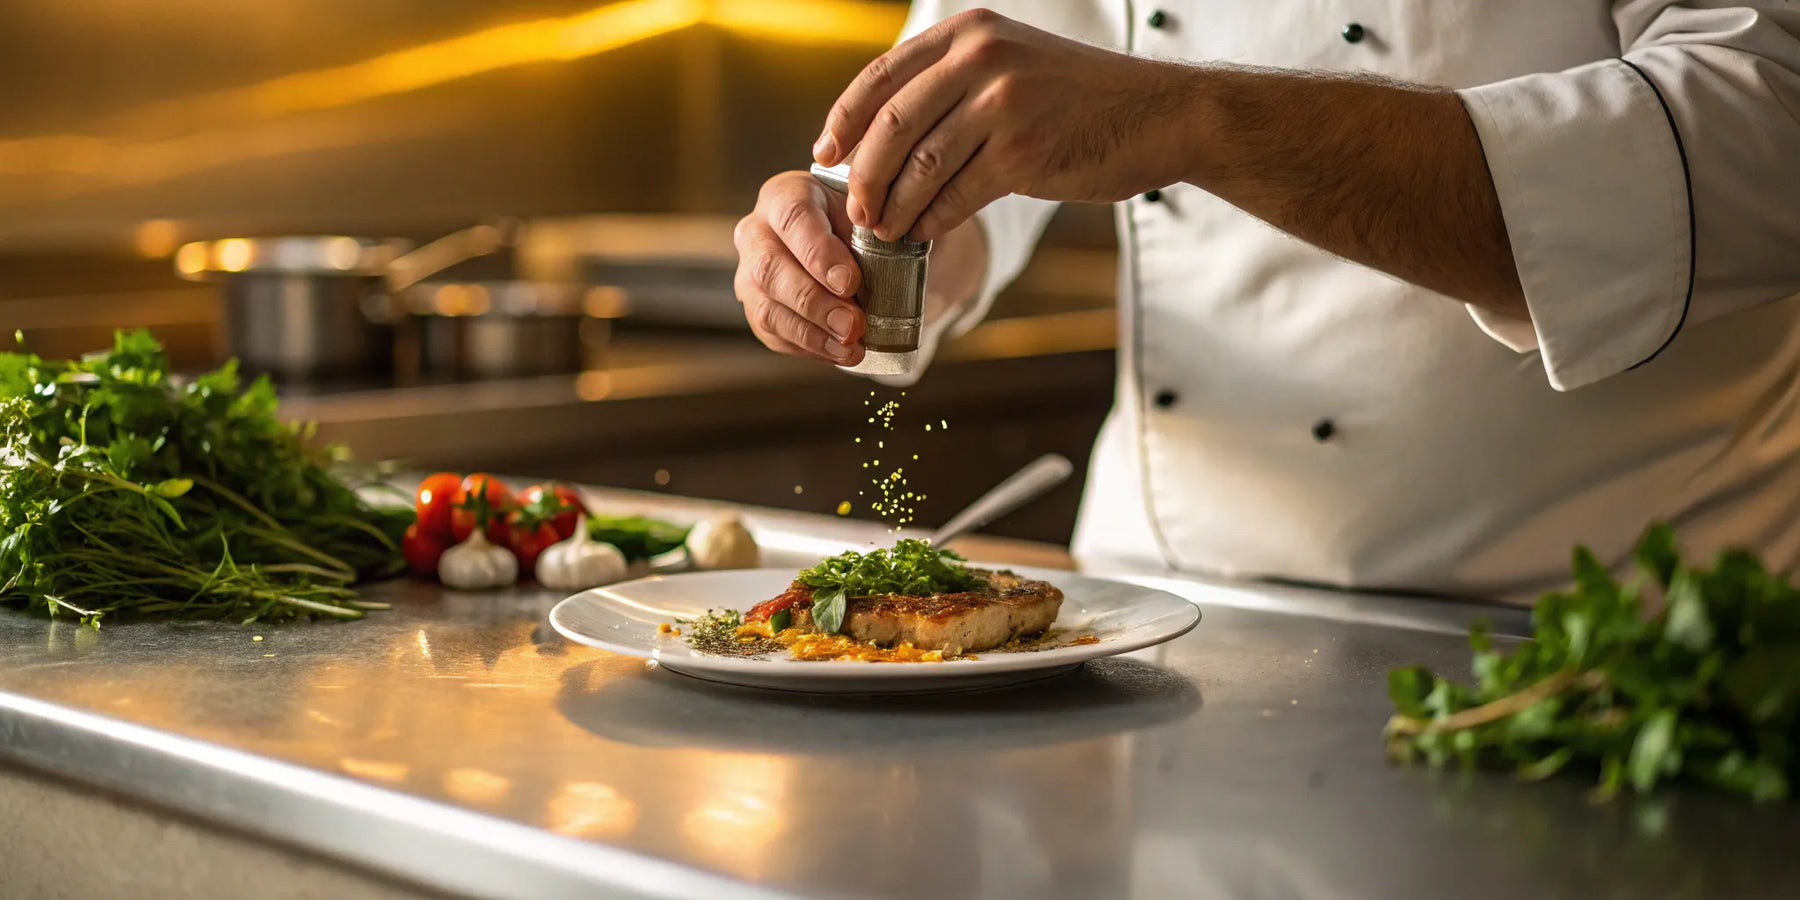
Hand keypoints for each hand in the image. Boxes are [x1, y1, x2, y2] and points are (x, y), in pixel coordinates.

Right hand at [733, 170, 865, 365]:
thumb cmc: (859, 225)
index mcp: (786, 196)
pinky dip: (810, 348)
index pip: (792, 218)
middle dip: (814, 302)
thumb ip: (873, 236)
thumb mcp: (870, 217)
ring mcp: (750, 273)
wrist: (849, 245)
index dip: (819, 253)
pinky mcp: (758, 308)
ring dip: (811, 334)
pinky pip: (775, 334)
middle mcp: (757, 232)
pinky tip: (840, 353)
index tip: (850, 282)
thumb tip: (885, 270)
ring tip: (850, 348)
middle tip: (852, 325)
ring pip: (767, 308)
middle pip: (770, 268)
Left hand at [813, 9, 1190, 241]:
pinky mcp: (1022, 152)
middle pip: (891, 123)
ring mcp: (1002, 104)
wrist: (1159, 115)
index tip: (825, 156)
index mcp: (969, 33)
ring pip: (920, 164)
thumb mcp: (1012, 62)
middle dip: (864, 175)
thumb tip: (881, 132)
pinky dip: (932, 220)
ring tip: (882, 230)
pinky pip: (956, 194)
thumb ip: (952, 83)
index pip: (881, 76)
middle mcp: (981, 59)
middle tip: (855, 210)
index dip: (844, 121)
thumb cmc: (1079, 99)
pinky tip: (923, 234)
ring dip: (893, 206)